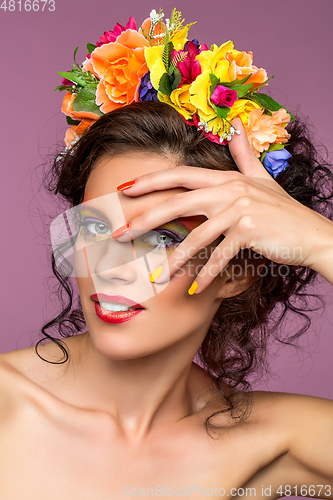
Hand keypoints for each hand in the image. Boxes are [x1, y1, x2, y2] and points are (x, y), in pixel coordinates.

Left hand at [113, 118, 332, 292]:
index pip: (181, 176)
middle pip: (178, 203)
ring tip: (156, 275)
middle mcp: (230, 190)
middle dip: (146, 218)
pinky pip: (221, 255)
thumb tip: (236, 127)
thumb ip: (244, 153)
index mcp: (226, 178)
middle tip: (120, 235)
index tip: (125, 190)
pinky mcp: (250, 231)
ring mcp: (240, 210)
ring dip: (175, 258)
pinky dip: (207, 274)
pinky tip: (194, 289)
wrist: (311, 233)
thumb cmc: (283, 209)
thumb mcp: (262, 178)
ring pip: (197, 234)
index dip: (151, 181)